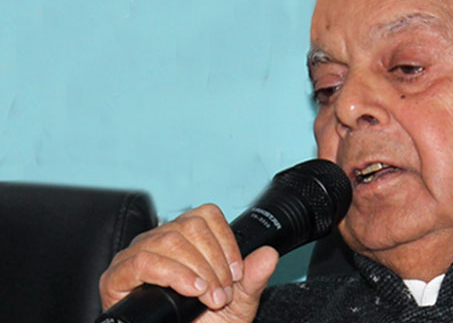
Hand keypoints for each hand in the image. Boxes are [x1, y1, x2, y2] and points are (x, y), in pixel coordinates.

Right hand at [99, 204, 279, 322]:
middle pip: (190, 226)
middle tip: (222, 293)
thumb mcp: (237, 304)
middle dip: (214, 262)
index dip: (226, 241)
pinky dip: (173, 274)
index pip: (206, 214)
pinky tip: (191, 290)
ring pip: (169, 240)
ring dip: (198, 270)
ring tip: (210, 297)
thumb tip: (270, 254)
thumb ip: (254, 279)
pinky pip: (143, 260)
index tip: (237, 272)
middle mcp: (159, 241)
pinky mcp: (116, 276)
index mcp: (186, 239)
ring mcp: (135, 256)